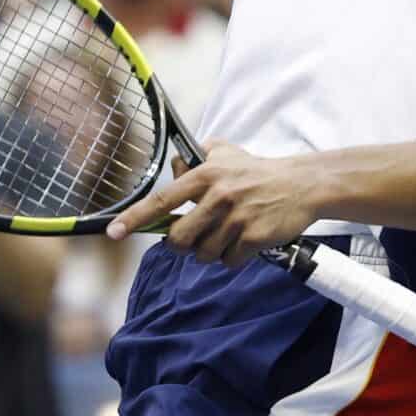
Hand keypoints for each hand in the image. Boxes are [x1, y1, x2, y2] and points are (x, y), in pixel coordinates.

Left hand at [106, 139, 317, 263]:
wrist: (302, 185)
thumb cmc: (258, 171)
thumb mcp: (225, 153)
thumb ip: (197, 157)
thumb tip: (174, 166)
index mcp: (205, 175)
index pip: (161, 200)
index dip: (134, 218)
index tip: (113, 232)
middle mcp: (217, 196)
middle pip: (180, 239)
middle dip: (183, 244)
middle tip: (196, 237)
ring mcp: (236, 218)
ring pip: (204, 254)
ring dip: (212, 251)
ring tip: (228, 234)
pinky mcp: (253, 237)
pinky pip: (229, 262)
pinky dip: (234, 258)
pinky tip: (245, 241)